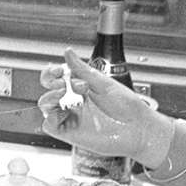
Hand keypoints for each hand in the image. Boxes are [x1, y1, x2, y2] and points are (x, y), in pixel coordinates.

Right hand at [38, 50, 173, 165]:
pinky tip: (60, 112)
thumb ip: (83, 70)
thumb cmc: (128, 107)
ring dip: (49, 97)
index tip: (59, 70)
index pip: (57, 78)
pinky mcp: (71, 133)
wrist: (139, 129)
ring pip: (46, 107)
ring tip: (62, 93)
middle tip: (62, 82)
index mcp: (82, 88)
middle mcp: (75, 102)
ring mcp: (72, 118)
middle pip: (49, 91)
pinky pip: (51, 126)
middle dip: (50, 82)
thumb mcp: (104, 84)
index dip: (52, 72)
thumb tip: (68, 52)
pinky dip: (50, 118)